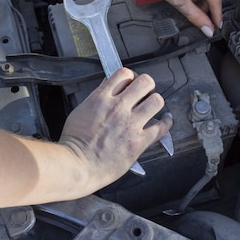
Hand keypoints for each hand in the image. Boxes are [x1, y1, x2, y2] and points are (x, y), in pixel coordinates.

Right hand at [58, 68, 172, 187]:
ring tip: (152, 107)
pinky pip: (161, 127)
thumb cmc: (74, 143)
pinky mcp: (139, 142)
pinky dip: (166, 122)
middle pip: (145, 82)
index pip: (124, 74)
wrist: (77, 166)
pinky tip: (165, 121)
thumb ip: (96, 98)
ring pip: (156, 101)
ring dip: (155, 102)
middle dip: (146, 86)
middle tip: (144, 94)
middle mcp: (118, 107)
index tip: (131, 83)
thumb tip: (107, 88)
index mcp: (101, 98)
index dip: (130, 77)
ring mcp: (130, 124)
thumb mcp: (79, 111)